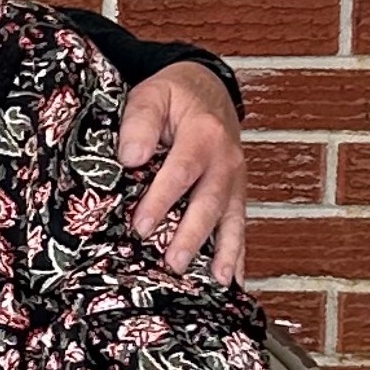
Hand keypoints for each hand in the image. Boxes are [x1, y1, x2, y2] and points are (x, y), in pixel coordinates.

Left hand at [121, 63, 247, 281]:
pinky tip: (234, 282)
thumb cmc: (173, 95)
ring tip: (218, 281)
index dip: (161, 201)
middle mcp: (225, 160)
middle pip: (209, 202)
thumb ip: (139, 122)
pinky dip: (239, 254)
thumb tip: (130, 157)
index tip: (139, 226)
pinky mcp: (235, 193)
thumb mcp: (151, 94)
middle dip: (192, 235)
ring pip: (231, 219)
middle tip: (173, 263)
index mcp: (203, 134)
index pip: (181, 172)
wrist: (207, 87)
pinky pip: (239, 226)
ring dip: (225, 252)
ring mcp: (234, 180)